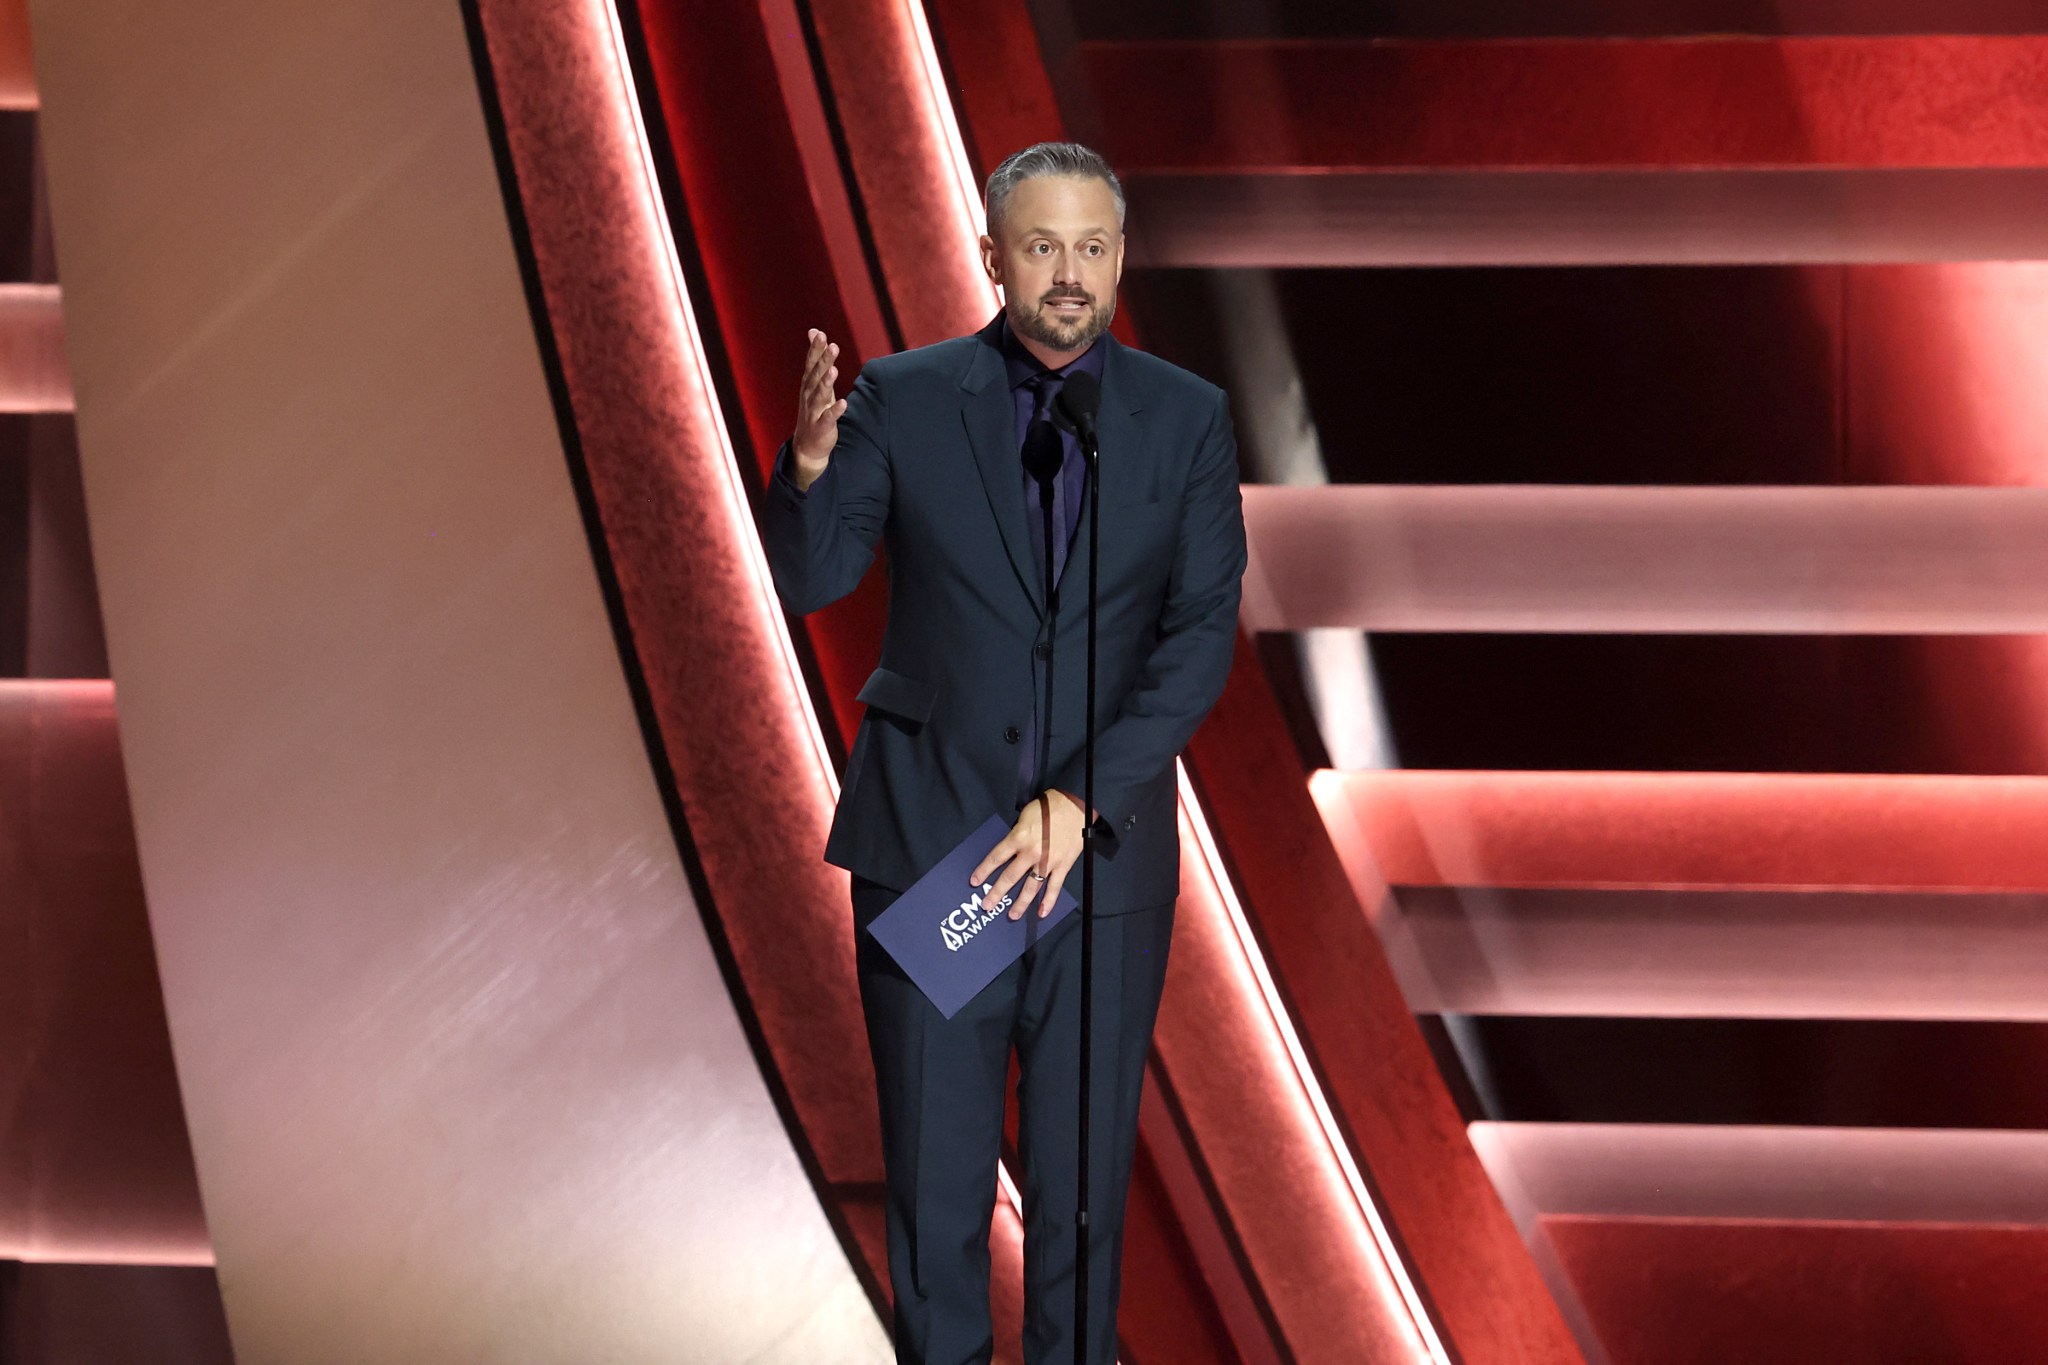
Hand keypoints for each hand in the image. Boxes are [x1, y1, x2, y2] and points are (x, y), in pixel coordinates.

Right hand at [791, 329, 845, 490]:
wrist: (808, 444)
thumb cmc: (814, 408)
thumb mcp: (814, 381)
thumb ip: (816, 356)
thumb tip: (814, 330)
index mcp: (809, 383)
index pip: (811, 363)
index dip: (816, 349)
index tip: (821, 334)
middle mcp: (809, 395)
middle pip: (816, 375)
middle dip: (823, 360)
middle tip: (832, 346)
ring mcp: (814, 411)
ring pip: (820, 395)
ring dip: (827, 382)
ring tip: (834, 370)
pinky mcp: (822, 426)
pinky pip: (829, 418)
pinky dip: (835, 411)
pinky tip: (843, 403)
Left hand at [971, 791, 1086, 920]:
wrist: (1074, 805)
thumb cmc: (1048, 806)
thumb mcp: (1024, 816)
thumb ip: (1016, 834)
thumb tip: (1010, 848)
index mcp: (1018, 838)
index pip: (996, 858)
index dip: (984, 870)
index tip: (975, 882)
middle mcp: (1030, 853)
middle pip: (1010, 877)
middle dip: (997, 893)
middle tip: (987, 905)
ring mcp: (1047, 862)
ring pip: (1031, 887)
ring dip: (1020, 903)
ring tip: (1011, 915)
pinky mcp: (1062, 866)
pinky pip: (1054, 887)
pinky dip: (1048, 901)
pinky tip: (1041, 913)